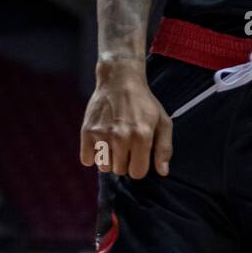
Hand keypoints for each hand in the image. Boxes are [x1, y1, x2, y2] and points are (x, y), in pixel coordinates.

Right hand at [80, 59, 172, 178]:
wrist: (119, 79)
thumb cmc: (143, 102)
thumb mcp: (162, 121)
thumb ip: (164, 148)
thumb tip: (163, 172)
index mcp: (142, 136)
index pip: (137, 173)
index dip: (138, 165)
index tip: (137, 153)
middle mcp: (122, 137)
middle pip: (120, 171)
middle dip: (124, 161)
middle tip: (125, 143)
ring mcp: (103, 134)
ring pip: (104, 167)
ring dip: (109, 158)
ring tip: (113, 141)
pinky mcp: (87, 131)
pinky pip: (87, 160)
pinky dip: (93, 154)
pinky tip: (101, 141)